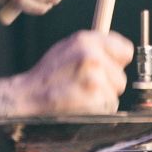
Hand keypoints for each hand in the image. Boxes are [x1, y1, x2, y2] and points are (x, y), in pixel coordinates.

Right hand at [12, 28, 130, 114]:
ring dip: (101, 99)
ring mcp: (94, 77)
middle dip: (107, 85)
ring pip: (115, 94)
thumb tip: (118, 52)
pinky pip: (109, 108)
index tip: (106, 70)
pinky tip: (79, 106)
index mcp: (86, 40)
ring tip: (79, 96)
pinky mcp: (94, 98)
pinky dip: (97, 111)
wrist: (26, 96)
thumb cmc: (46, 76)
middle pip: (121, 77)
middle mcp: (92, 55)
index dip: (116, 62)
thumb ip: (93, 47)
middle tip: (84, 87)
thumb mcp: (67, 49)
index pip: (125, 50)